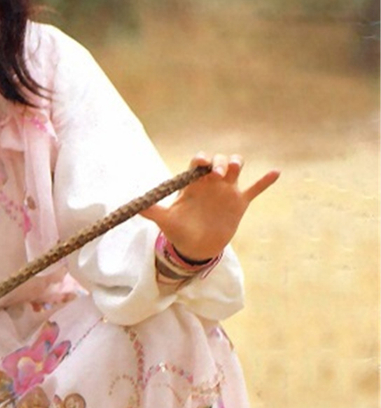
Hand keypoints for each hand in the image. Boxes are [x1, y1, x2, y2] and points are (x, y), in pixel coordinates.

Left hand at [141, 152, 279, 260]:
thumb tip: (132, 208)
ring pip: (236, 168)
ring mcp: (226, 191)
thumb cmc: (179, 230)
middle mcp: (210, 183)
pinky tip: (276, 172)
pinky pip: (255, 189)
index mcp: (193, 183)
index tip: (200, 166)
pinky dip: (265, 181)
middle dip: (219, 162)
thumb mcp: (165, 221)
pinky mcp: (240, 203)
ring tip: (234, 169)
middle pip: (218, 161)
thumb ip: (151, 211)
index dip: (200, 160)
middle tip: (217, 173)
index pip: (197, 163)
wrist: (195, 247)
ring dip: (236, 164)